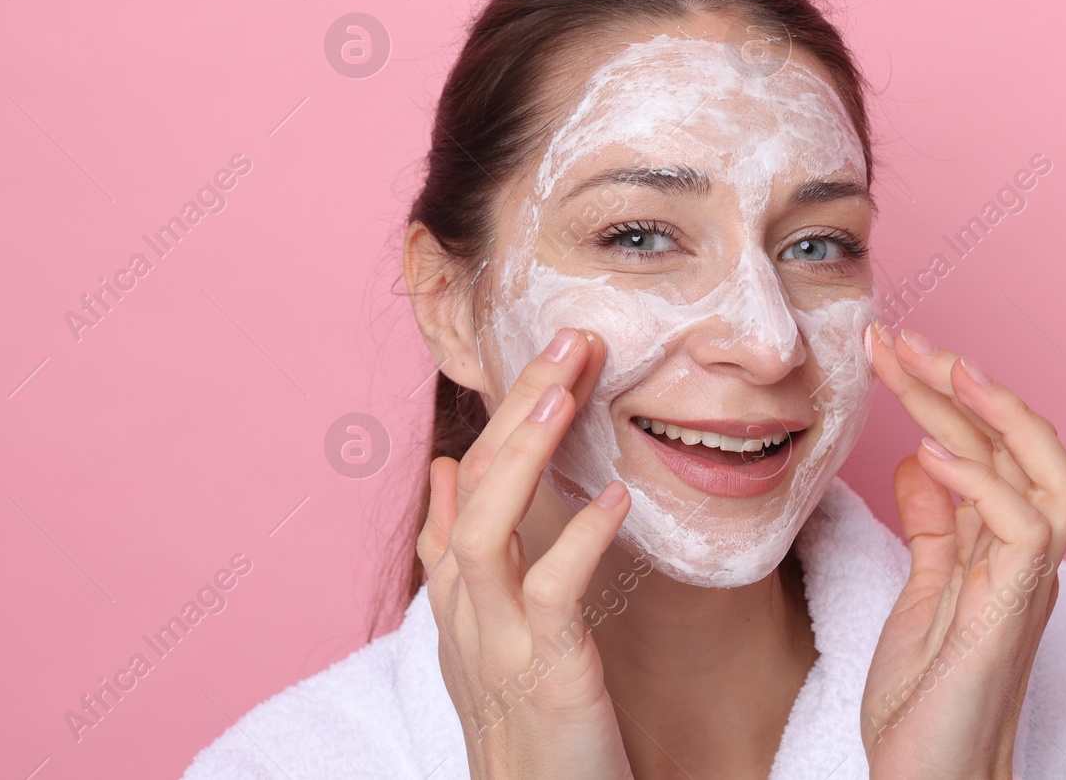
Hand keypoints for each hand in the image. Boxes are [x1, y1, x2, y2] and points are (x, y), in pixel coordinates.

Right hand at [417, 327, 635, 779]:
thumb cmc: (529, 725)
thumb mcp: (487, 632)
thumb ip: (467, 552)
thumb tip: (449, 468)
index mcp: (457, 598)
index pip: (461, 489)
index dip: (497, 418)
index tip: (544, 357)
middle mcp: (464, 612)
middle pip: (474, 488)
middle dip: (516, 408)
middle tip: (568, 340)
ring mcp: (497, 644)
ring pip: (486, 530)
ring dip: (522, 456)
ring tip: (566, 391)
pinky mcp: (544, 675)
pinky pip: (552, 596)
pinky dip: (579, 540)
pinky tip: (616, 498)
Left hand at [859, 322, 1065, 779]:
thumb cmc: (926, 699)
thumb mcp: (922, 594)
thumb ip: (933, 527)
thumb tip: (921, 458)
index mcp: (1005, 548)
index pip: (995, 448)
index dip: (949, 394)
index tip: (891, 351)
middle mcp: (1028, 559)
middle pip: (1024, 447)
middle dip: (966, 383)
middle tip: (902, 337)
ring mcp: (1026, 585)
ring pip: (1046, 474)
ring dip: (991, 414)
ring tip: (935, 368)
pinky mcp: (1010, 615)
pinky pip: (1023, 531)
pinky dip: (982, 482)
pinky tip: (930, 452)